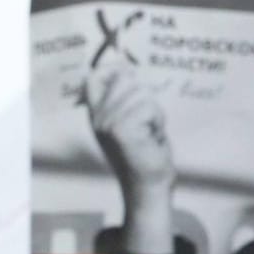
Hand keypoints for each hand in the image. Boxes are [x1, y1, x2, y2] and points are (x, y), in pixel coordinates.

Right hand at [85, 62, 176, 253]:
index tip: (131, 73)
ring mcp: (107, 123)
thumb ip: (126, 100)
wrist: (148, 185)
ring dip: (155, 112)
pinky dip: (158, 121)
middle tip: (148, 121)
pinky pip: (150, 108)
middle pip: (125, 79)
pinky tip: (153, 138)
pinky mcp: (121, 130)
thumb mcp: (132, 123)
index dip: (114, 68)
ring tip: (150, 131)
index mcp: (97, 114)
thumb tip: (129, 69)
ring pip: (141, 93)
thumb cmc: (146, 153)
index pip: (94, 77)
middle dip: (146, 96)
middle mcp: (97, 118)